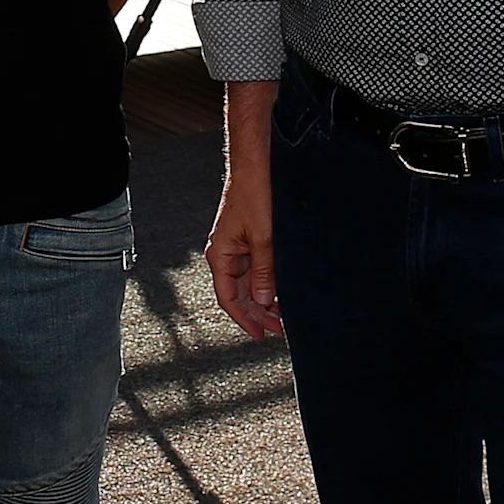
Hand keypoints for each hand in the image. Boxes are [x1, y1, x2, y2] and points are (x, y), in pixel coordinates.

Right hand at [205, 157, 280, 338]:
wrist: (255, 169)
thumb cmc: (253, 196)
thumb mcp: (262, 238)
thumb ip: (263, 271)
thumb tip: (263, 300)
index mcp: (220, 255)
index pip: (228, 298)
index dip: (244, 319)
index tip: (260, 334)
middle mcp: (225, 255)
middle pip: (239, 295)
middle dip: (259, 313)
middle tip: (280, 329)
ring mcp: (236, 249)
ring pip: (248, 285)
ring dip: (264, 301)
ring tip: (283, 316)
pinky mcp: (248, 243)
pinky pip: (255, 271)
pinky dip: (267, 284)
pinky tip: (280, 294)